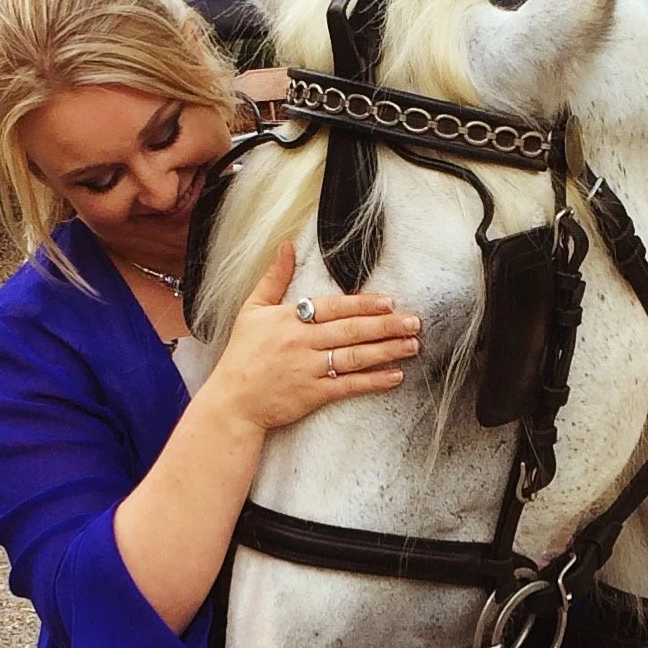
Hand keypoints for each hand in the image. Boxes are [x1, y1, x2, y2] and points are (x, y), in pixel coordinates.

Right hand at [207, 240, 421, 432]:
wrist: (232, 402)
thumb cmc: (242, 355)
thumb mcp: (252, 310)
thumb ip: (273, 278)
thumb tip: (286, 245)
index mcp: (289, 318)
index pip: (333, 307)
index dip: (363, 304)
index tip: (389, 302)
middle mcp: (302, 342)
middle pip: (351, 330)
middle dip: (386, 326)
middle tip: (414, 322)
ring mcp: (309, 369)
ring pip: (355, 356)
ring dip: (387, 351)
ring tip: (412, 345)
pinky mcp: (314, 395)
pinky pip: (349, 385)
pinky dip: (374, 381)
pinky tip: (395, 376)